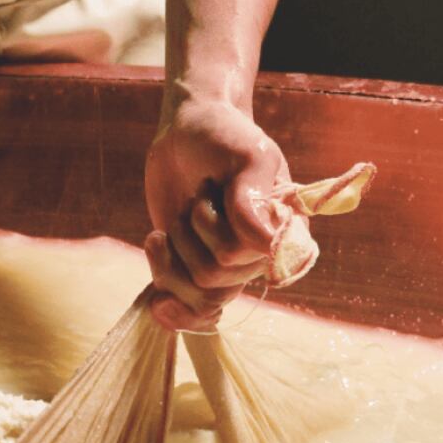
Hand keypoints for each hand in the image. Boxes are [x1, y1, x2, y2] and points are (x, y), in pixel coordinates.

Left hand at [143, 97, 290, 330]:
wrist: (188, 133)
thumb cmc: (223, 136)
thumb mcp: (245, 156)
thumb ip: (252, 198)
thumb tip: (264, 244)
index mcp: (286, 230)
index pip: (257, 260)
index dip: (226, 236)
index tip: (211, 195)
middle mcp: (261, 256)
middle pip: (220, 279)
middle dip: (192, 235)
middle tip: (196, 198)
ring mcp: (229, 268)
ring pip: (199, 296)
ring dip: (173, 255)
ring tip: (175, 220)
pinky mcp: (197, 273)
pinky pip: (188, 309)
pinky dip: (168, 295)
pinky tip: (156, 276)